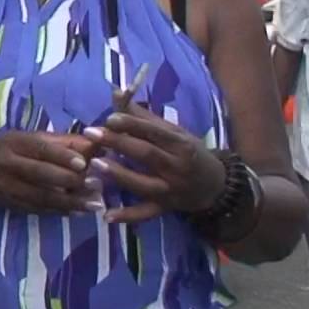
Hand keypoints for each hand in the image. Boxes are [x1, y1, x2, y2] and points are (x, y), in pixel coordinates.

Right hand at [0, 132, 99, 214]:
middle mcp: (8, 165)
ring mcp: (8, 188)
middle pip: (40, 174)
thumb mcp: (30, 138)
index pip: (40, 149)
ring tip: (95, 204)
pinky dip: (60, 212)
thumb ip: (63, 142)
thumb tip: (97, 144)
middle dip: (69, 181)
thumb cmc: (11, 150)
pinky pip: (38, 210)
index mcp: (15, 143)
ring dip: (70, 202)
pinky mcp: (12, 205)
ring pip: (40, 197)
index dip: (62, 157)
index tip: (84, 163)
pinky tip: (78, 212)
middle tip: (97, 185)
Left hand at [82, 95, 225, 223]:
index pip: (155, 132)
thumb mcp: (172, 132)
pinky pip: (145, 214)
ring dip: (119, 175)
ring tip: (95, 164)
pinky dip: (127, 216)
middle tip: (91, 133)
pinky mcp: (165, 208)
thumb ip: (142, 116)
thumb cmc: (188, 152)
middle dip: (119, 143)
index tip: (110, 118)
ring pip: (144, 184)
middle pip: (146, 154)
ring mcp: (170, 190)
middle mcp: (177, 166)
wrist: (216, 186)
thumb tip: (116, 93)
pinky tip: (106, 216)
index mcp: (180, 144)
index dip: (132, 124)